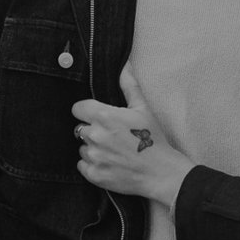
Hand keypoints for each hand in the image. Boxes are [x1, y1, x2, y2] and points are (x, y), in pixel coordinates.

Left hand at [73, 68, 193, 205]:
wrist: (162, 172)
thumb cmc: (153, 139)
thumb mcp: (143, 108)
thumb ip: (129, 85)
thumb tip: (124, 64)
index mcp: (104, 116)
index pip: (77, 108)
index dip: (86, 111)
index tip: (97, 116)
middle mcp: (95, 135)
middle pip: (80, 128)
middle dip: (92, 130)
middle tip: (111, 136)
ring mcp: (94, 156)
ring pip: (82, 147)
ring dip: (93, 148)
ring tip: (113, 150)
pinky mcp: (94, 174)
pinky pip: (82, 165)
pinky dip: (92, 165)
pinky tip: (110, 162)